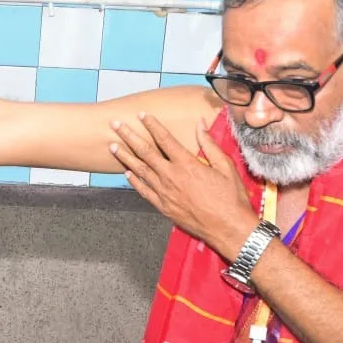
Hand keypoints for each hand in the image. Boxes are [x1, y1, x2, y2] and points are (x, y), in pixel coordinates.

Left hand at [110, 115, 257, 259]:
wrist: (228, 228)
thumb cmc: (230, 198)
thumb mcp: (225, 166)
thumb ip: (209, 144)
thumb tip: (200, 124)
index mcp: (187, 164)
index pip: (164, 139)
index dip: (152, 125)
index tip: (141, 115)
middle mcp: (171, 176)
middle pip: (145, 152)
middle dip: (129, 136)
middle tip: (115, 125)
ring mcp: (165, 193)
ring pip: (140, 170)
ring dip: (125, 157)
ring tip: (112, 146)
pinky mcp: (164, 207)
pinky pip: (144, 191)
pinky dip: (134, 181)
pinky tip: (126, 173)